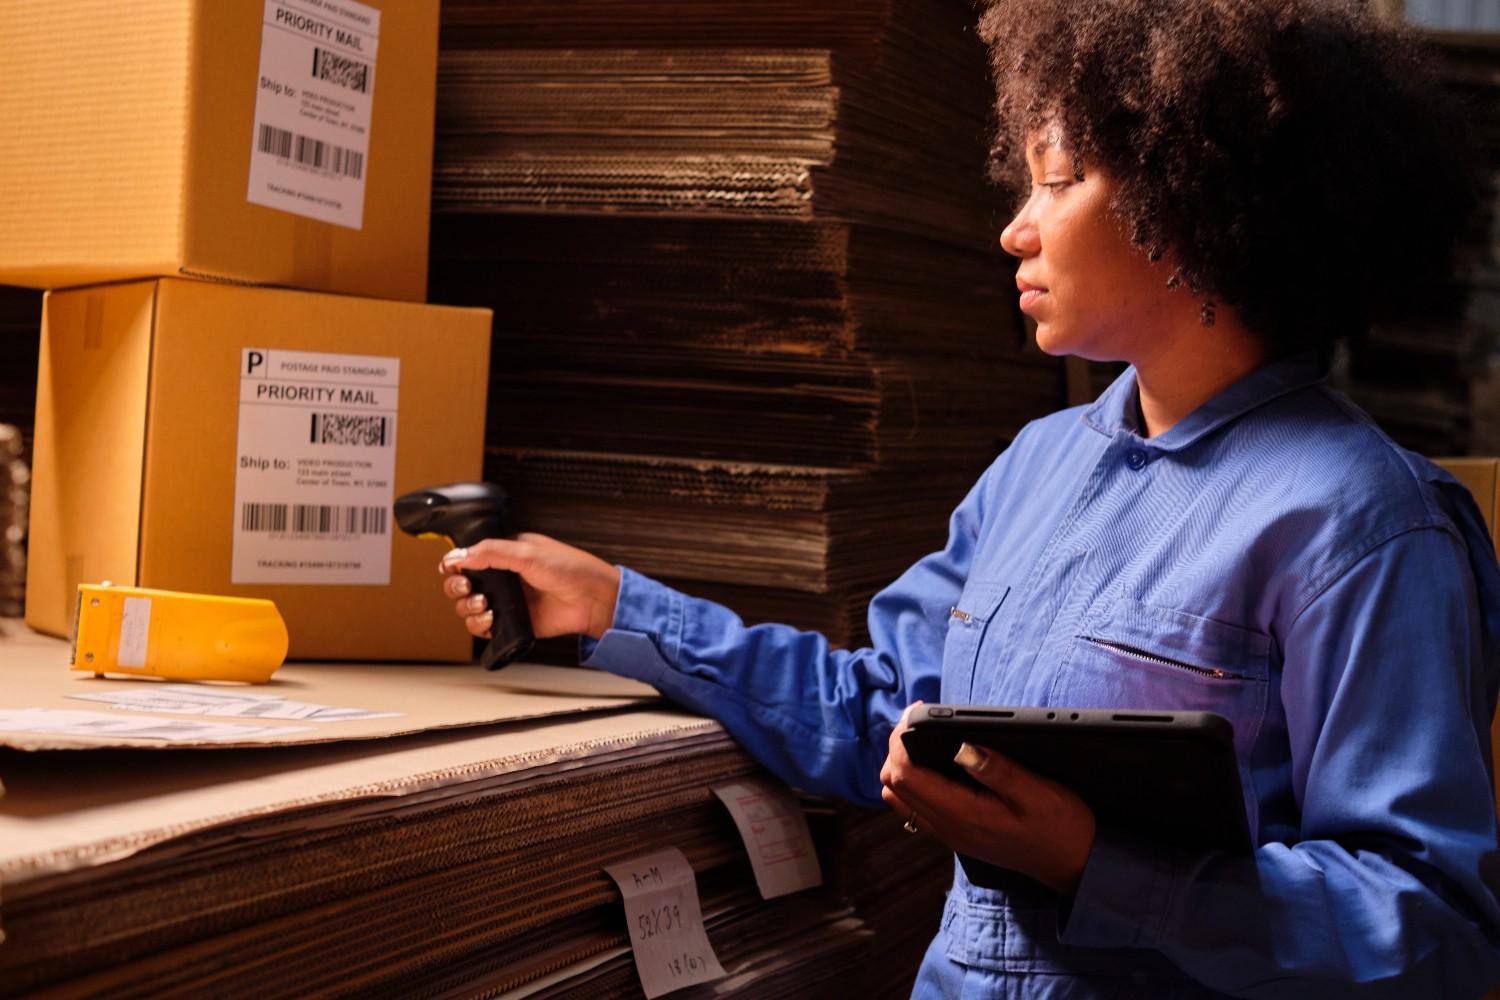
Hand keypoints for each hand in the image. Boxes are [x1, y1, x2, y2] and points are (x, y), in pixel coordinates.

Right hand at [439, 533, 621, 640]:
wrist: (592, 600)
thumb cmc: (572, 570)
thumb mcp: (528, 553)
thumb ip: (491, 552)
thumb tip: (458, 555)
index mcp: (506, 555)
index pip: (468, 558)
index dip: (454, 564)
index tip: (450, 568)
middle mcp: (504, 578)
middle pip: (462, 585)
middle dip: (457, 588)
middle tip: (467, 588)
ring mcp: (507, 602)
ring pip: (469, 608)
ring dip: (468, 608)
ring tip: (484, 605)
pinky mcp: (513, 623)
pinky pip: (484, 628)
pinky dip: (480, 626)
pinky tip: (491, 620)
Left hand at [880, 703, 1096, 895]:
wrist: (1073, 865)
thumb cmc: (1061, 828)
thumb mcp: (1037, 793)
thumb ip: (999, 770)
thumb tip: (962, 747)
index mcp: (963, 816)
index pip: (907, 776)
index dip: (901, 741)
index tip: (914, 712)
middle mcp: (949, 828)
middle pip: (894, 785)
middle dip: (897, 748)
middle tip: (917, 718)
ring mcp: (950, 833)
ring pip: (900, 797)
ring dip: (902, 764)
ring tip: (922, 736)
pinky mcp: (957, 833)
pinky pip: (917, 807)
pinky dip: (914, 780)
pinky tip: (934, 762)